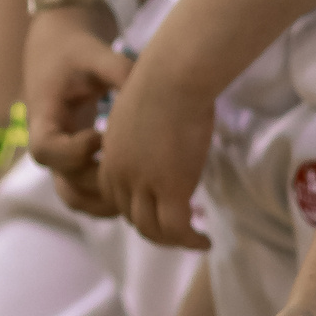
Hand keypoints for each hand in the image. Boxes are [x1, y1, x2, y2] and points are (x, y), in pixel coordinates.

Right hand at [22, 3, 131, 216]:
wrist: (60, 48)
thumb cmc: (75, 49)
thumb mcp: (94, 52)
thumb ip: (119, 68)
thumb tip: (152, 85)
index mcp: (43, 117)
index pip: (44, 151)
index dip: (73, 152)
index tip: (101, 136)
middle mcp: (49, 144)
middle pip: (65, 184)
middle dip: (100, 184)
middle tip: (135, 171)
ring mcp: (62, 157)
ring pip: (76, 197)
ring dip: (107, 200)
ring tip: (143, 189)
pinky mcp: (77, 161)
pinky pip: (88, 192)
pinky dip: (111, 196)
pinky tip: (142, 185)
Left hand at [99, 39, 216, 251]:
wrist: (172, 75)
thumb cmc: (164, 78)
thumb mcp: (142, 107)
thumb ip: (145, 127)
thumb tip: (163, 125)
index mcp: (111, 154)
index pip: (116, 196)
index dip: (138, 206)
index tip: (161, 206)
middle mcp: (121, 174)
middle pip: (133, 216)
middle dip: (155, 226)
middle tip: (181, 227)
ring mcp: (144, 184)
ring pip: (152, 229)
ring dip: (172, 239)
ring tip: (193, 239)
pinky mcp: (171, 188)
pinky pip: (177, 229)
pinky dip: (190, 240)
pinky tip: (204, 240)